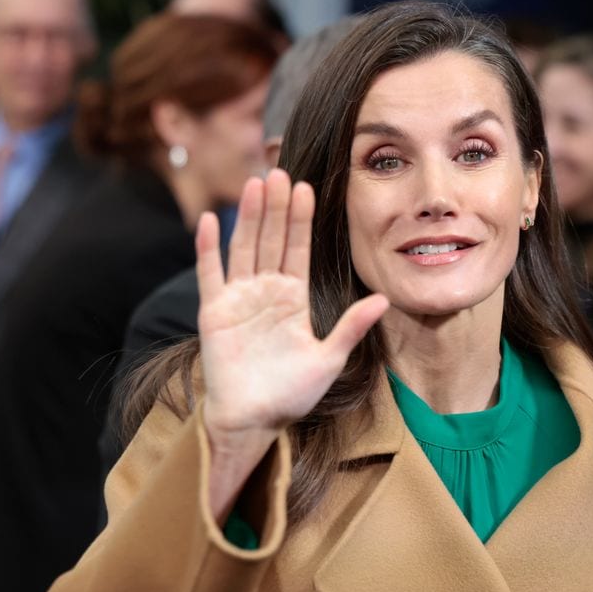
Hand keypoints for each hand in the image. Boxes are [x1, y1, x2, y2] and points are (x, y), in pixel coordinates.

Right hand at [195, 170, 387, 514]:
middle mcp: (265, 291)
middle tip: (280, 171)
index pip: (298, 250)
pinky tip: (212, 220)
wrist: (253, 420)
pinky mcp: (213, 311)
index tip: (306, 188)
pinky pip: (210, 273)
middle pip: (271, 240)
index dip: (301, 220)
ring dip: (249, 216)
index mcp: (293, 299)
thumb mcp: (329, 358)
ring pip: (244, 247)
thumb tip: (383, 298)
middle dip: (276, 208)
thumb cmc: (291, 394)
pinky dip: (209, 247)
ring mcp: (238, 298)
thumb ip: (352, 326)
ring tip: (255, 184)